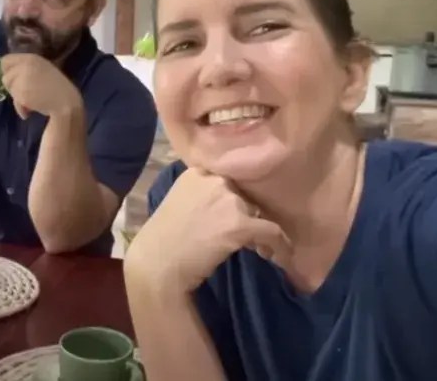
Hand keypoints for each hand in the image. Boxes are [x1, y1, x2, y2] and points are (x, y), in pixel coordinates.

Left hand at [2, 54, 81, 118]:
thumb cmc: (58, 90)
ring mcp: (22, 77)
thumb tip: (11, 77)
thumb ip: (27, 71)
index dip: (8, 72)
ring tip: (31, 102)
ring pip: (9, 89)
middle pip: (5, 76)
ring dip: (17, 97)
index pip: (6, 60)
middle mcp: (25, 64)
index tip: (15, 80)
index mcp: (32, 58)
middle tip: (26, 93)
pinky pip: (15, 101)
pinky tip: (31, 110)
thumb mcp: (43, 72)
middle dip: (13, 86)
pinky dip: (21, 108)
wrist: (66, 103)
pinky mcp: (21, 91)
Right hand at [124, 168, 291, 294]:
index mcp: (197, 172)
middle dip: (248, 214)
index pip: (229, 180)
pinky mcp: (239, 224)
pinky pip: (272, 233)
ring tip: (259, 248)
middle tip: (248, 236)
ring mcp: (227, 200)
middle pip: (245, 195)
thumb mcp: (178, 203)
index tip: (239, 216)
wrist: (156, 265)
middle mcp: (214, 180)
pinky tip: (278, 258)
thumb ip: (202, 195)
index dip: (236, 199)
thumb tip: (230, 205)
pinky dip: (280, 247)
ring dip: (261, 231)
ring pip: (260, 212)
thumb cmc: (162, 241)